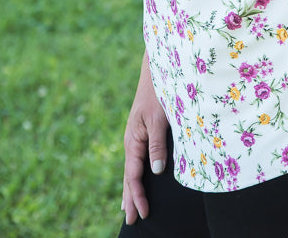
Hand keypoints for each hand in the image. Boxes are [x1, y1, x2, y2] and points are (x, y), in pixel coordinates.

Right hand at [121, 53, 168, 224]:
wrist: (156, 68)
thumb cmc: (158, 91)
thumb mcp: (158, 118)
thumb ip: (157, 144)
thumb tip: (156, 171)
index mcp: (133, 139)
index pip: (134, 175)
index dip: (138, 195)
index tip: (144, 214)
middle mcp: (132, 140)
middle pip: (130, 175)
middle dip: (130, 198)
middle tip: (132, 221)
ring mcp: (136, 135)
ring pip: (132, 167)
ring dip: (131, 188)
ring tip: (129, 207)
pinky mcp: (143, 130)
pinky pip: (137, 157)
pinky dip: (136, 173)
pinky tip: (139, 177)